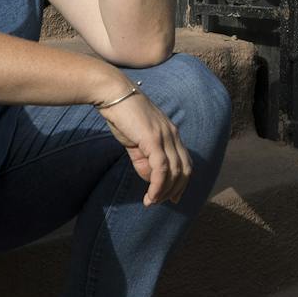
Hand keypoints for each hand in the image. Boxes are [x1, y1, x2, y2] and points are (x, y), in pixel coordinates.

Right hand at [97, 88, 191, 206]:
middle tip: (163, 203)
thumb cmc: (122, 115)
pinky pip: (161, 168)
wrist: (112, 94)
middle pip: (184, 169)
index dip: (182, 182)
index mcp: (171, 133)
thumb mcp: (135, 141)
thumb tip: (151, 179)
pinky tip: (150, 196)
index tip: (173, 197)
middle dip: (176, 190)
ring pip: (174, 171)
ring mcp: (165, 136)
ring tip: (152, 202)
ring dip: (165, 191)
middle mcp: (173, 134)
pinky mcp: (153, 139)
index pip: (185, 162)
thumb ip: (144, 159)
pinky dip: (158, 186)